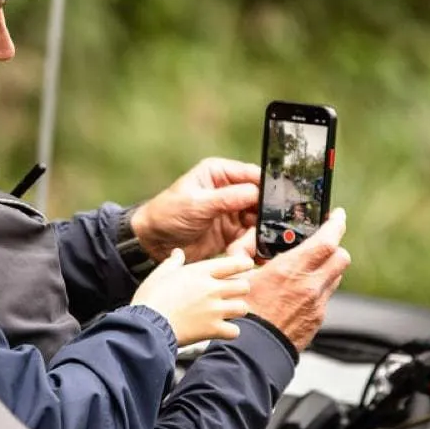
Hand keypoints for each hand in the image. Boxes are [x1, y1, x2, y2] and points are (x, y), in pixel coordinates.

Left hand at [131, 158, 260, 263]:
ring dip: (254, 237)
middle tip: (260, 233)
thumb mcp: (197, 204)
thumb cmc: (167, 214)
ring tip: (240, 249)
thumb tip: (256, 193)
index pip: (252, 175)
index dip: (266, 189)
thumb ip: (227, 198)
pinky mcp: (231, 233)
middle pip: (260, 201)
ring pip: (258, 222)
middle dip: (262, 218)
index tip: (277, 205)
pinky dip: (248, 247)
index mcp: (219, 173)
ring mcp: (232, 212)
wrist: (152, 243)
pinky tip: (240, 255)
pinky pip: (249, 238)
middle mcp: (230, 190)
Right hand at [131, 249, 253, 346]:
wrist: (148, 325)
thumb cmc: (151, 298)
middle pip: (244, 286)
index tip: (247, 266)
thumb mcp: (160, 274)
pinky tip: (222, 330)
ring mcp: (214, 310)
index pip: (233, 264)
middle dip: (240, 290)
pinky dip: (230, 331)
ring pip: (242, 308)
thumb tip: (177, 253)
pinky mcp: (212, 329)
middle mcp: (212, 289)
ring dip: (236, 310)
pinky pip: (234, 331)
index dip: (244, 264)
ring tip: (228, 312)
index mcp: (200, 272)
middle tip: (232, 294)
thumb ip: (173, 262)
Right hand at [245, 208, 350, 350]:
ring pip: (335, 277)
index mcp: (290, 269)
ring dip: (327, 268)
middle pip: (341, 257)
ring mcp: (316, 304)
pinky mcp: (317, 319)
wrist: (251, 349)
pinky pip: (325, 297)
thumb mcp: (240, 275)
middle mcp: (309, 285)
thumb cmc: (243, 313)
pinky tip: (299, 293)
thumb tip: (253, 241)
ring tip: (307, 269)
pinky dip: (317, 289)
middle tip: (325, 242)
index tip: (337, 215)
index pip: (327, 240)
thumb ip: (249, 253)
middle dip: (336, 246)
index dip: (336, 224)